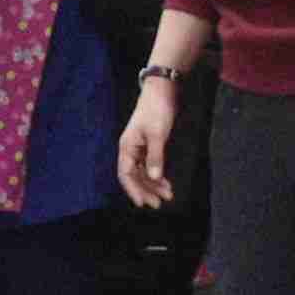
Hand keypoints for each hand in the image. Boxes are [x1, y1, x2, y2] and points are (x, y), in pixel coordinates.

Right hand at [116, 71, 180, 210]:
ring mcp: (140, 147)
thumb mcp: (157, 134)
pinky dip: (157, 175)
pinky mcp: (149, 144)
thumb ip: (155, 157)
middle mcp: (131, 149)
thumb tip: (153, 178)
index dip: (134, 190)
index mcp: (127, 147)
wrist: (163, 90)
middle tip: (160, 204)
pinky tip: (166, 181)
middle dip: (146, 190)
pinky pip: (150, 165)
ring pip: (143, 172)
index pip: (126, 174)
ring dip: (153, 184)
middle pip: (135, 176)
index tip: (144, 203)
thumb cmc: (157, 110)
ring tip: (167, 195)